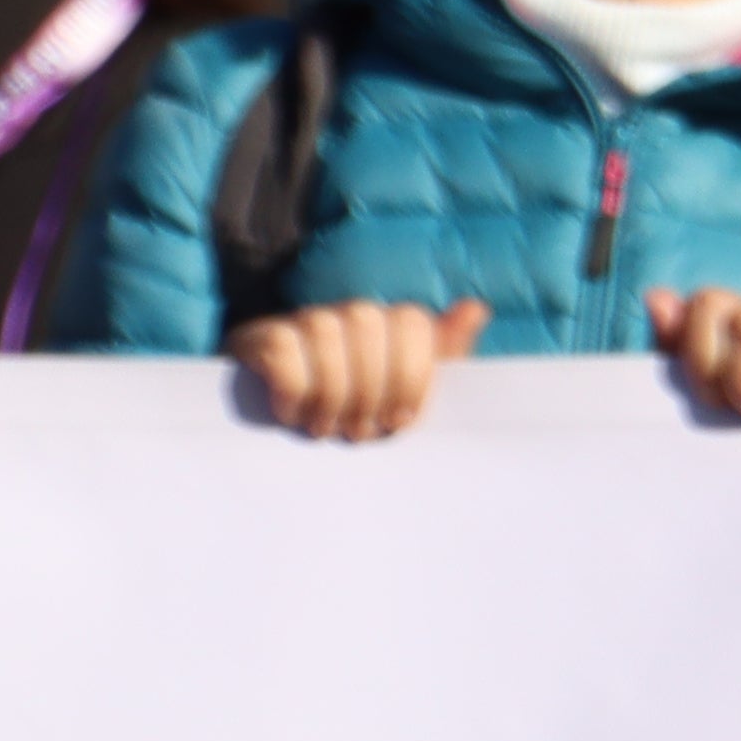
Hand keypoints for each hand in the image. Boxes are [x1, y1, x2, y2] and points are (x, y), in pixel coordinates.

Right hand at [229, 298, 485, 440]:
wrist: (283, 417)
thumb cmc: (361, 411)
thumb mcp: (408, 392)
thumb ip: (444, 353)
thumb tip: (477, 307)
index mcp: (393, 325)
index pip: (412, 321)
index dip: (412, 375)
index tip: (401, 421)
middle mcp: (351, 313)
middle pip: (368, 325)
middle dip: (368, 390)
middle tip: (360, 433)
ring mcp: (306, 320)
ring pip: (324, 334)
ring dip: (329, 395)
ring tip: (326, 428)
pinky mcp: (263, 336)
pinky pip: (283, 350)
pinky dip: (292, 392)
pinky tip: (292, 415)